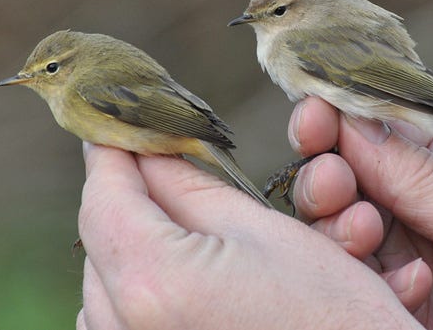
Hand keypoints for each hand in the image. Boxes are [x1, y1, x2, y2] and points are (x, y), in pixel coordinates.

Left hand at [76, 143, 429, 329]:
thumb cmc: (332, 313)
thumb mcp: (263, 230)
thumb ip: (190, 185)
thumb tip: (150, 149)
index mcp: (154, 281)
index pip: (103, 194)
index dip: (112, 150)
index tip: (122, 123)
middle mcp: (124, 328)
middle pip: (100, 237)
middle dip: (126, 194)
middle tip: (161, 164)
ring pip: (105, 280)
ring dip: (131, 241)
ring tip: (178, 223)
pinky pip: (115, 319)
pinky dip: (137, 287)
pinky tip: (181, 276)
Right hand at [288, 97, 432, 329]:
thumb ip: (420, 173)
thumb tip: (351, 120)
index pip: (370, 135)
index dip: (335, 122)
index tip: (313, 117)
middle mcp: (408, 209)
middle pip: (337, 180)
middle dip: (324, 177)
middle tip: (334, 183)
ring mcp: (397, 257)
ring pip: (333, 231)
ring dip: (340, 228)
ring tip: (367, 233)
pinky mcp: (392, 303)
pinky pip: (355, 284)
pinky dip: (373, 282)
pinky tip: (414, 285)